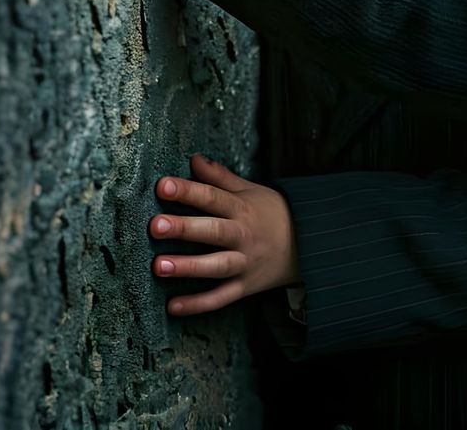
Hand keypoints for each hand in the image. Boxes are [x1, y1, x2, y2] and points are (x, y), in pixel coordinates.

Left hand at [149, 154, 300, 315]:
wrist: (310, 244)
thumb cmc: (273, 214)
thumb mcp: (251, 191)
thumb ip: (220, 178)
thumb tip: (194, 159)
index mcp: (243, 209)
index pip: (213, 197)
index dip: (188, 191)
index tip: (162, 185)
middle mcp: (243, 236)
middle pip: (213, 232)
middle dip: (184, 228)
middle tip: (156, 225)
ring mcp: (245, 263)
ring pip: (216, 266)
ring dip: (188, 267)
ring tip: (159, 266)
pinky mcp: (245, 286)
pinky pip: (221, 298)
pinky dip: (199, 304)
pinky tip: (172, 307)